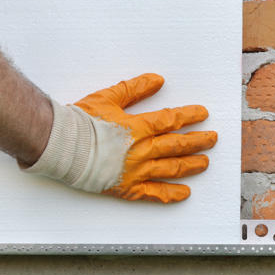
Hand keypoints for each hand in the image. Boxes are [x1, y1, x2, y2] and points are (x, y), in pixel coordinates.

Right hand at [22, 73, 216, 202]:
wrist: (62, 146)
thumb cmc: (81, 122)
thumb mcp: (108, 97)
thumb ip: (135, 89)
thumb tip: (158, 80)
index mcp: (138, 127)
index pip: (171, 120)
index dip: (189, 116)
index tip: (203, 114)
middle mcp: (141, 150)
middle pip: (177, 145)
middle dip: (198, 141)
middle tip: (212, 139)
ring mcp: (135, 171)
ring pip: (171, 168)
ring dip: (191, 165)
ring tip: (205, 163)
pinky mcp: (126, 188)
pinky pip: (153, 194)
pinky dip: (170, 194)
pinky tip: (185, 193)